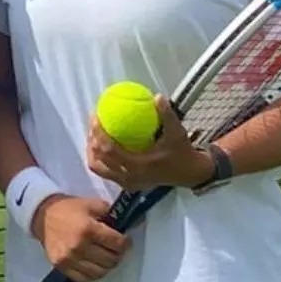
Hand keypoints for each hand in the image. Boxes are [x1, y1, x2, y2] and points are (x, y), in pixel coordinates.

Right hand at [31, 195, 131, 281]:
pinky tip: (94, 265)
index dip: (125, 243)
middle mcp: (79, 246)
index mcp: (88, 229)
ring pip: (99, 272)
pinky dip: (93, 274)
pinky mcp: (61, 267)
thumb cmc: (69, 209)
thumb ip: (110, 214)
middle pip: (110, 260)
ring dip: (106, 266)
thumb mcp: (92, 204)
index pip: (117, 243)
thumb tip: (125, 225)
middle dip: (117, 254)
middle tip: (116, 249)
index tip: (125, 241)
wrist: (43, 216)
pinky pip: (84, 278)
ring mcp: (69, 259)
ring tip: (105, 257)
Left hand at [87, 93, 214, 192]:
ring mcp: (127, 183)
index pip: (109, 150)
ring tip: (92, 134)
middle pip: (99, 160)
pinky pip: (106, 172)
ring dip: (92, 152)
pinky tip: (102, 145)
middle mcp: (129, 177)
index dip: (98, 134)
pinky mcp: (127, 185)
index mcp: (139, 166)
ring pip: (99, 168)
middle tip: (92, 122)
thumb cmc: (182, 152)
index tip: (95, 117)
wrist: (189, 173)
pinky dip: (100, 159)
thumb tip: (157, 96)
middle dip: (91, 140)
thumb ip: (167, 115)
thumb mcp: (177, 132)